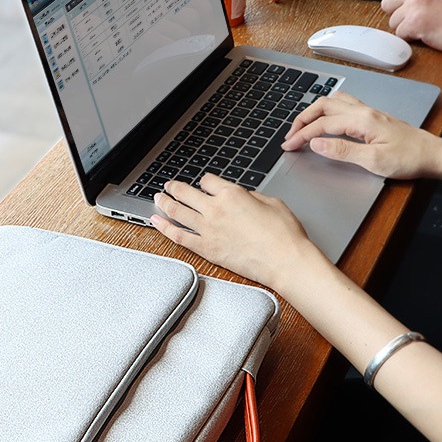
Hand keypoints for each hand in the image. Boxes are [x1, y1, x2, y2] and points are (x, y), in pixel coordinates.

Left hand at [151, 174, 313, 290]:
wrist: (284, 260)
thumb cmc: (283, 234)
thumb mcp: (271, 202)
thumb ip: (251, 197)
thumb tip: (241, 197)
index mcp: (232, 194)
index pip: (208, 181)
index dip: (205, 182)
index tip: (202, 184)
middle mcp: (216, 209)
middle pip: (187, 193)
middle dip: (175, 188)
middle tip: (169, 186)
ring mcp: (208, 230)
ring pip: (178, 212)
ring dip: (165, 203)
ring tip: (158, 199)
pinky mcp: (206, 249)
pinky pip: (179, 236)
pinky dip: (164, 228)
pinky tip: (157, 223)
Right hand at [281, 92, 441, 179]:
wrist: (433, 154)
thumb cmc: (408, 159)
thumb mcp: (373, 161)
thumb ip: (342, 150)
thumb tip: (316, 143)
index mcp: (362, 120)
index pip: (322, 124)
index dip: (301, 135)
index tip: (288, 146)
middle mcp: (364, 111)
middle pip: (324, 105)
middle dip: (302, 119)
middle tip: (289, 136)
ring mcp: (369, 112)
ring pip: (334, 102)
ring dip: (314, 112)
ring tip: (302, 127)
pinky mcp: (372, 117)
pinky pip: (343, 106)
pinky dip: (327, 111)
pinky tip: (325, 121)